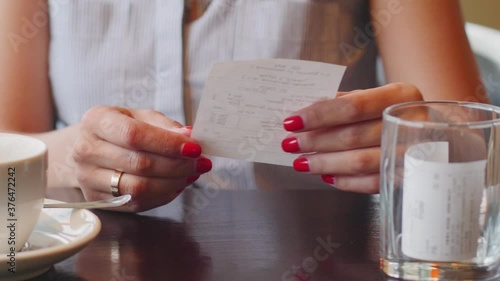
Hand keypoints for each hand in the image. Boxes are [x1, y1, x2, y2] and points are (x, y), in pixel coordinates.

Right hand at [72, 106, 211, 211]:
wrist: (89, 148)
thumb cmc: (119, 129)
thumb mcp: (140, 117)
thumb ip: (164, 126)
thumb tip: (189, 136)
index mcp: (96, 121)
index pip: (134, 135)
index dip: (168, 144)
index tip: (194, 148)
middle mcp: (86, 150)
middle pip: (140, 164)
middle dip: (177, 165)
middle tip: (200, 163)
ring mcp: (88, 178)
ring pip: (139, 188)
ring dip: (173, 183)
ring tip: (191, 174)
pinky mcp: (98, 200)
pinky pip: (137, 203)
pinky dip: (163, 195)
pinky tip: (176, 185)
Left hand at [281, 83, 422, 192]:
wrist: (438, 133)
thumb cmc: (395, 113)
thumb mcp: (376, 97)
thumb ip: (344, 102)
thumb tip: (305, 113)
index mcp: (400, 95)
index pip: (352, 106)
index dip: (318, 115)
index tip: (292, 121)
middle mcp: (410, 123)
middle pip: (352, 136)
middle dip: (315, 142)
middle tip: (290, 144)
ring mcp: (412, 154)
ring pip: (359, 162)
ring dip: (324, 163)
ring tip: (302, 163)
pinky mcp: (409, 177)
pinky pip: (371, 184)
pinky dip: (345, 182)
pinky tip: (327, 176)